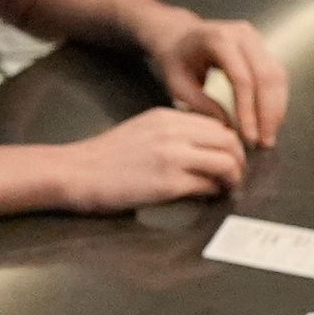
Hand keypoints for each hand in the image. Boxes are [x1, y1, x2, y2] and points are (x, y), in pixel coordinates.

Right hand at [48, 107, 247, 212]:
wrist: (74, 172)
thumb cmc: (102, 158)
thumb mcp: (141, 132)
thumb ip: (171, 135)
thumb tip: (201, 152)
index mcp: (167, 117)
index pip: (216, 124)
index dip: (229, 143)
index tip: (228, 158)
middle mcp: (173, 131)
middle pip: (229, 140)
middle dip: (239, 160)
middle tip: (234, 176)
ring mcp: (172, 156)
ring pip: (226, 161)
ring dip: (233, 178)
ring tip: (226, 189)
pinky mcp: (168, 182)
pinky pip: (208, 185)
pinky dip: (214, 192)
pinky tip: (208, 197)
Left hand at [148, 13, 286, 147]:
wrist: (180, 36)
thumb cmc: (176, 59)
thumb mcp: (177, 84)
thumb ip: (201, 104)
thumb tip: (229, 127)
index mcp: (218, 39)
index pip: (242, 78)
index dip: (248, 110)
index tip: (248, 137)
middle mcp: (242, 34)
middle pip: (266, 77)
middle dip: (268, 113)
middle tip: (265, 142)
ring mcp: (255, 39)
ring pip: (277, 76)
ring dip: (277, 109)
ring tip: (269, 136)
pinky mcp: (262, 47)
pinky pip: (277, 75)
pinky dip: (277, 100)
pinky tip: (271, 121)